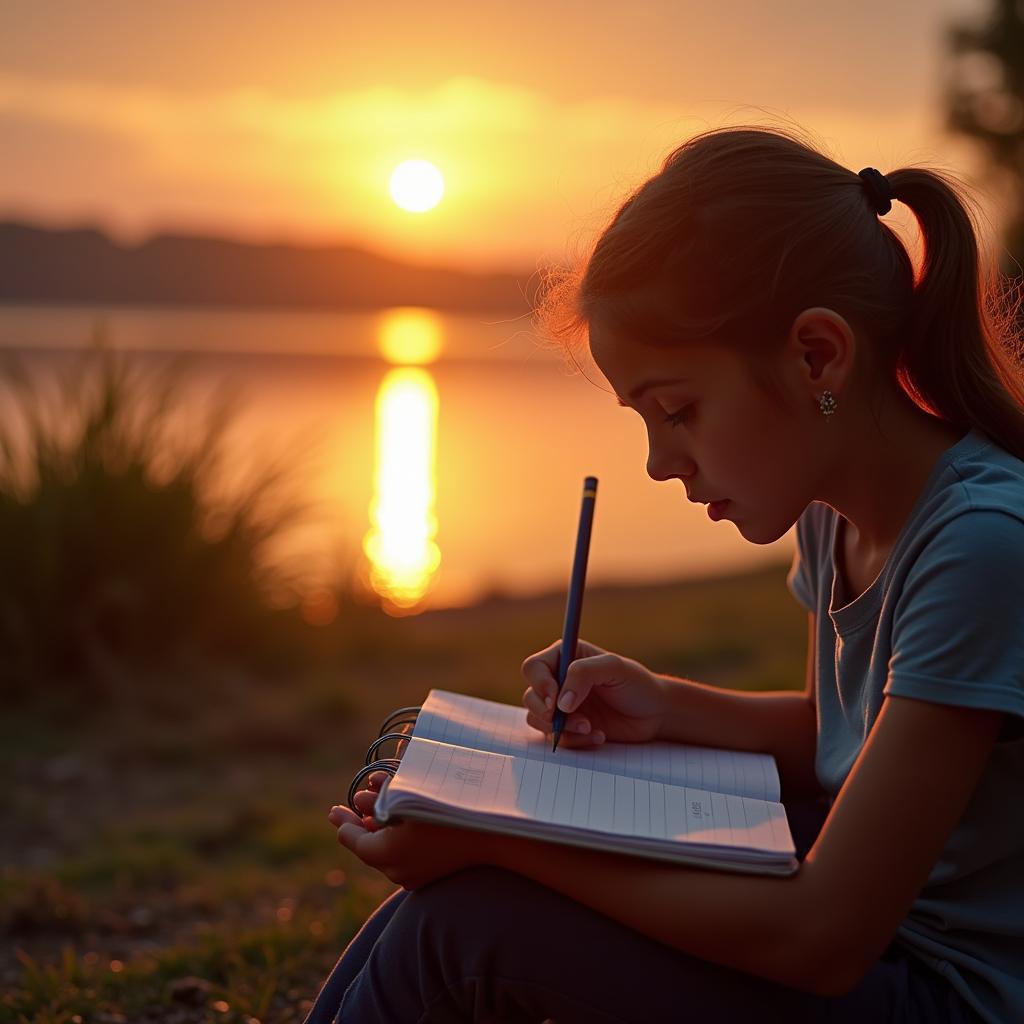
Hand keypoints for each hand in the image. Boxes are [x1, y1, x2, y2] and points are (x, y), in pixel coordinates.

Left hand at [329, 773, 494, 889]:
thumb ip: (384, 795)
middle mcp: (396, 870)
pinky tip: (399, 824)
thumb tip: (364, 797)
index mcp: (385, 852)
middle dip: (362, 821)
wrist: (495, 835)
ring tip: (375, 809)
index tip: (332, 810)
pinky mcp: (433, 875)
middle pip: (369, 846)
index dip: (342, 822)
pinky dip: (398, 839)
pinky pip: (405, 858)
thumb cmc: (451, 809)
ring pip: (387, 851)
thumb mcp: (412, 794)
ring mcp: (416, 876)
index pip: (354, 839)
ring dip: (380, 828)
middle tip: (351, 807)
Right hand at [521, 639, 666, 746]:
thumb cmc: (637, 684)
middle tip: (571, 717)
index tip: (556, 701)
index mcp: (566, 657)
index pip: (534, 667)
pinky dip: (575, 740)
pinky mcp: (570, 727)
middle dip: (547, 712)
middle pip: (531, 696)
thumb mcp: (614, 667)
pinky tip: (598, 735)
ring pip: (538, 720)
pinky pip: (557, 739)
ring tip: (590, 727)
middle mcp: (559, 680)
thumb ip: (583, 674)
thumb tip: (560, 702)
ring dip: (561, 728)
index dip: (540, 684)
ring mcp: (563, 706)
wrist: (655, 713)